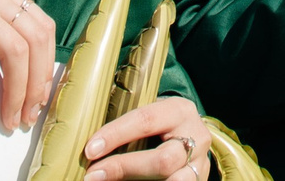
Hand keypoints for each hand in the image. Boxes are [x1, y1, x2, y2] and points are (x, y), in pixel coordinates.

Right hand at [0, 0, 58, 131]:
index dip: (46, 67)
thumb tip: (38, 88)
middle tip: (26, 117)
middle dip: (34, 85)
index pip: (43, 27)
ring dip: (16, 94)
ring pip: (14, 51)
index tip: (40, 99)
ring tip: (9, 120)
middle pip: (33, 40)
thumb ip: (6, 41)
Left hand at [83, 95, 212, 180]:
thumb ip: (125, 123)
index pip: (146, 120)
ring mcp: (200, 163)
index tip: (90, 150)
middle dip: (124, 168)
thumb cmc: (158, 127)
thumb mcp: (149, 117)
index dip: (116, 135)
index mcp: (179, 111)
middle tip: (93, 174)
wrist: (190, 138)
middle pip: (162, 159)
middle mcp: (196, 136)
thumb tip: (85, 137)